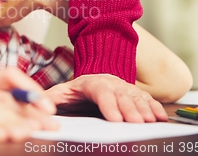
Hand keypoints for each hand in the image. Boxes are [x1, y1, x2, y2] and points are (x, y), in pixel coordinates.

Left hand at [44, 74, 167, 122]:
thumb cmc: (77, 89)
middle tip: (136, 123)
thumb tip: (38, 103)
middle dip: (129, 110)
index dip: (108, 105)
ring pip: (136, 97)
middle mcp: (110, 84)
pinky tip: (160, 117)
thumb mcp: (61, 92)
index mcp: (91, 84)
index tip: (114, 119)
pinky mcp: (135, 93)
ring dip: (144, 109)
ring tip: (150, 121)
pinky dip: (154, 107)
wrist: (95, 75)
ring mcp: (124, 88)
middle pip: (121, 96)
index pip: (100, 92)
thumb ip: (50, 98)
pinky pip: (147, 99)